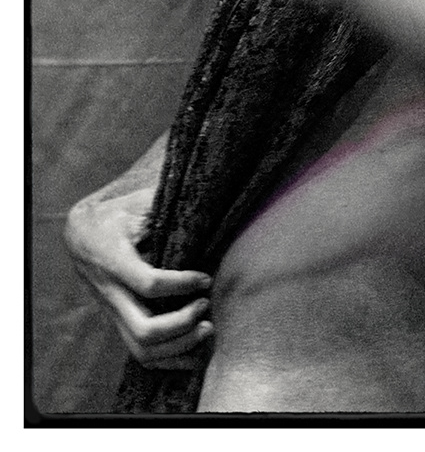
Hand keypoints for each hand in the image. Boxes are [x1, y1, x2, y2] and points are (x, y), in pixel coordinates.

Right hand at [65, 187, 212, 369]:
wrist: (82, 235)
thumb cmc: (116, 215)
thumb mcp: (135, 203)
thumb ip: (160, 205)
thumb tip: (198, 201)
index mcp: (114, 261)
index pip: (148, 284)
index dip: (181, 284)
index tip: (205, 277)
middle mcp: (112, 293)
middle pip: (145, 329)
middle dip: (182, 324)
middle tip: (205, 305)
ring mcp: (114, 312)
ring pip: (143, 349)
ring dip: (180, 346)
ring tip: (207, 328)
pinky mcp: (119, 322)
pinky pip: (141, 355)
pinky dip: (171, 359)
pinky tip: (196, 351)